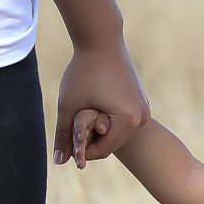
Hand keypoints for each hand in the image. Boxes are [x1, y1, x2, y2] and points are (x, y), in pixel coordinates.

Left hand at [54, 43, 147, 165]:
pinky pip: (123, 122)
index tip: (67, 139)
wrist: (102, 40)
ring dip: (100, 131)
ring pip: (118, 134)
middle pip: (113, 144)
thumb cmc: (83, 71)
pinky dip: (108, 121)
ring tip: (82, 117)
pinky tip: (93, 110)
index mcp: (128, 121)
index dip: (82, 151)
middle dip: (92, 140)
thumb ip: (63, 136)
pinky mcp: (141, 102)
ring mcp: (144, 110)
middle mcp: (142, 118)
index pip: (102, 151)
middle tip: (73, 127)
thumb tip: (59, 163)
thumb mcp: (69, 106)